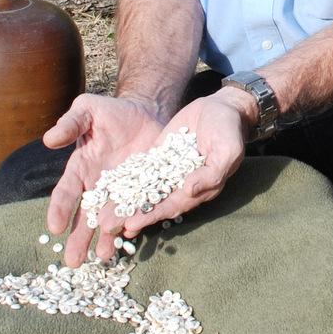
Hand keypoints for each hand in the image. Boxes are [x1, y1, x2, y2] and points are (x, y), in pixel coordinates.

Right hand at [43, 94, 165, 265]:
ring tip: (103, 258)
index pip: (66, 192)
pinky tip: (131, 239)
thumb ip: (70, 123)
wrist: (146, 113)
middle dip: (78, 238)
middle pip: (85, 216)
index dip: (60, 209)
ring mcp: (120, 192)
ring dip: (105, 239)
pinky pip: (137, 212)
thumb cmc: (112, 112)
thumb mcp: (88, 110)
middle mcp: (97, 186)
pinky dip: (134, 226)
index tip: (54, 227)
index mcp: (80, 169)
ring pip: (109, 221)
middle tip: (72, 262)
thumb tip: (49, 139)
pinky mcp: (142, 192)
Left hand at [113, 86, 255, 239]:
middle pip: (155, 202)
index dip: (153, 215)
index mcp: (200, 188)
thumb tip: (189, 191)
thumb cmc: (229, 131)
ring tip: (103, 213)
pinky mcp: (161, 156)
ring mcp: (170, 170)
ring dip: (127, 202)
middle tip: (109, 225)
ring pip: (146, 190)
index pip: (173, 206)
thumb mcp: (227, 151)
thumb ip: (211, 174)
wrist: (222, 108)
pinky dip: (128, 179)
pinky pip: (143, 170)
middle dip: (133, 214)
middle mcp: (182, 184)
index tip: (132, 224)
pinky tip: (110, 186)